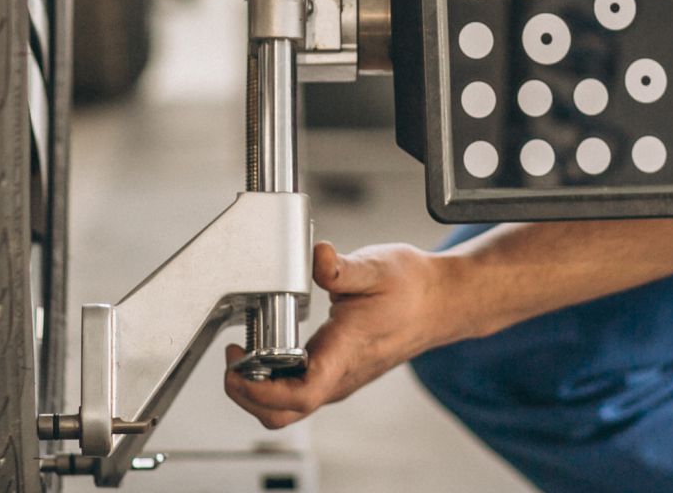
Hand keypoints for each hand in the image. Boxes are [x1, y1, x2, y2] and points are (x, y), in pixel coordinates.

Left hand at [223, 240, 455, 428]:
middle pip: (283, 414)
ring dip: (258, 387)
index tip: (236, 366)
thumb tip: (318, 258)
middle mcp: (339, 375)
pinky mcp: (339, 372)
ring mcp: (339, 378)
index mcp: (345, 353)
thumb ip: (342, 268)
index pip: (298, 395)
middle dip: (247, 395)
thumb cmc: (412, 288)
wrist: (439, 302)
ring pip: (289, 407)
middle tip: (232, 358)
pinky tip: (270, 346)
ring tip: (245, 350)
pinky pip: (299, 391)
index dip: (259, 390)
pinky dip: (274, 379)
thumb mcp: (376, 267)